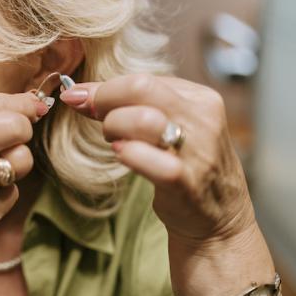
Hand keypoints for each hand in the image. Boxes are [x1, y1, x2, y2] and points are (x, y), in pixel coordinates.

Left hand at [59, 74, 255, 247]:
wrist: (219, 217)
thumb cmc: (182, 163)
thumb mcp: (165, 124)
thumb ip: (128, 104)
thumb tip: (76, 92)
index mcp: (199, 97)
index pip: (141, 78)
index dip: (105, 89)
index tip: (83, 101)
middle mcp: (203, 119)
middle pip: (140, 88)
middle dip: (105, 101)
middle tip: (97, 120)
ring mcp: (197, 150)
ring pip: (141, 119)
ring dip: (114, 128)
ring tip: (115, 142)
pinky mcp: (187, 182)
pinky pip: (148, 159)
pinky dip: (127, 154)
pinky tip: (123, 156)